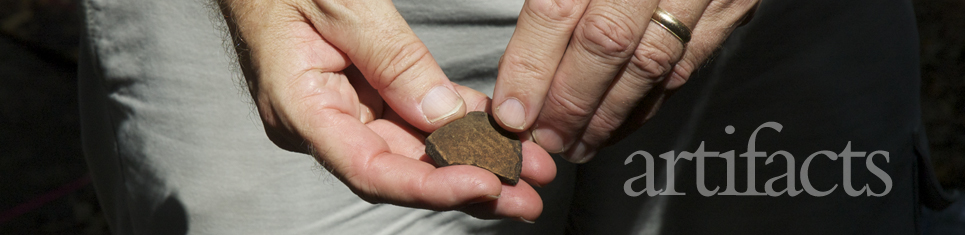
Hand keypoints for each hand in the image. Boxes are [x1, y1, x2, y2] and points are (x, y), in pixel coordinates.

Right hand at [216, 0, 555, 220]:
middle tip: (528, 197)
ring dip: (474, 159)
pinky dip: (460, 124)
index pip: (369, 168)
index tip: (485, 185)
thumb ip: (393, 60)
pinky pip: (417, 116)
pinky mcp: (365, 94)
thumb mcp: (343, 5)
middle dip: (470, 183)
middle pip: (401, 170)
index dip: (430, 186)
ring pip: (416, 148)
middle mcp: (324, 122)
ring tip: (529, 168)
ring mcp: (345, 110)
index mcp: (301, 107)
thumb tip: (444, 115)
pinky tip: (501, 134)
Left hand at [491, 0, 758, 162]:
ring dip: (607, 115)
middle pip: (605, 44)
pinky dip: (648, 103)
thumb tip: (519, 48)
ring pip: (649, 64)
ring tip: (574, 146)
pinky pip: (686, 66)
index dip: (530, 65)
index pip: (557, 8)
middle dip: (568, 103)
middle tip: (541, 141)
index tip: (510, 110)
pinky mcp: (732, 5)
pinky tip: (617, 124)